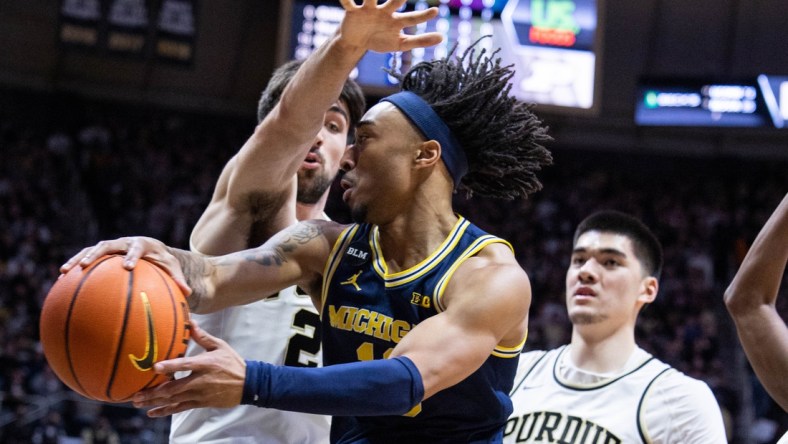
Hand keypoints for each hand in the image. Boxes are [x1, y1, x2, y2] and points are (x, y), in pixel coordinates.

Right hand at [59, 236, 190, 294]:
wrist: (154, 250)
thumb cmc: (164, 261)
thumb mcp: (173, 269)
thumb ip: (179, 280)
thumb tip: (189, 294)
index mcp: (143, 244)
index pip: (137, 247)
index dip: (132, 255)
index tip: (128, 267)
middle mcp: (125, 242)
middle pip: (108, 245)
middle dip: (97, 255)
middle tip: (87, 266)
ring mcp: (112, 247)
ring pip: (92, 249)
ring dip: (78, 259)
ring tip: (64, 271)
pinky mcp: (103, 254)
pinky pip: (86, 259)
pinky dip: (74, 267)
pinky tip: (60, 280)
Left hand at [132, 321, 246, 416]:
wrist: (248, 384)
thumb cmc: (232, 362)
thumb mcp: (219, 346)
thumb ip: (202, 336)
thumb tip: (190, 321)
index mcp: (205, 364)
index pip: (185, 365)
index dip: (170, 366)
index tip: (154, 367)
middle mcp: (201, 381)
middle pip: (174, 387)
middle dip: (153, 391)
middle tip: (136, 393)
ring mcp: (200, 394)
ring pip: (174, 400)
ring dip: (155, 402)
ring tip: (138, 402)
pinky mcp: (201, 403)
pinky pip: (180, 408)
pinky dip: (165, 411)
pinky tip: (152, 412)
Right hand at [338, 0, 441, 52]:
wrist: (357, 42)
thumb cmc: (381, 40)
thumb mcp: (400, 43)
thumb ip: (420, 41)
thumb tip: (442, 38)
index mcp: (396, 21)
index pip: (412, 18)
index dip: (423, 16)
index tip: (436, 12)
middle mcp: (384, 11)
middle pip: (394, 2)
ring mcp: (369, 10)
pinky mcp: (353, 12)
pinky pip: (349, 3)